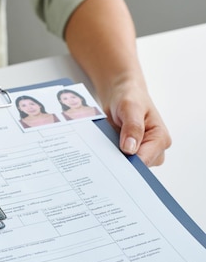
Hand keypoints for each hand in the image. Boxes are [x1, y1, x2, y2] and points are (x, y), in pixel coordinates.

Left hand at [64, 0, 171, 166]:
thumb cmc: (130, 96)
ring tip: (102, 153)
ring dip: (114, 161)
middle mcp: (155, 150)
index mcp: (160, 139)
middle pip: (137, 168)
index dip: (128, 166)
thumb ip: (132, 127)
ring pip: (128, 168)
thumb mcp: (130, 107)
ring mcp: (143, 153)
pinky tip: (102, 153)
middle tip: (102, 159)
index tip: (111, 165)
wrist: (121, 93)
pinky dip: (111, 159)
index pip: (144, 161)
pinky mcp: (131, 154)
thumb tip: (130, 149)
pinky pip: (121, 163)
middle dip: (120, 165)